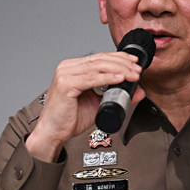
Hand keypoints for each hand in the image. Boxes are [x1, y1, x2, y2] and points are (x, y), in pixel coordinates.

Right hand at [26, 52, 145, 161]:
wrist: (52, 132)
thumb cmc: (70, 118)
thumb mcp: (99, 103)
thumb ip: (117, 96)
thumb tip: (137, 91)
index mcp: (74, 68)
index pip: (100, 57)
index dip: (119, 57)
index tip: (134, 61)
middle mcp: (68, 67)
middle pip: (100, 60)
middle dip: (123, 63)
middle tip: (137, 69)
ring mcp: (65, 74)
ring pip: (98, 67)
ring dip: (119, 69)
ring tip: (133, 74)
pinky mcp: (65, 85)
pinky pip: (91, 79)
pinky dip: (108, 78)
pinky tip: (120, 78)